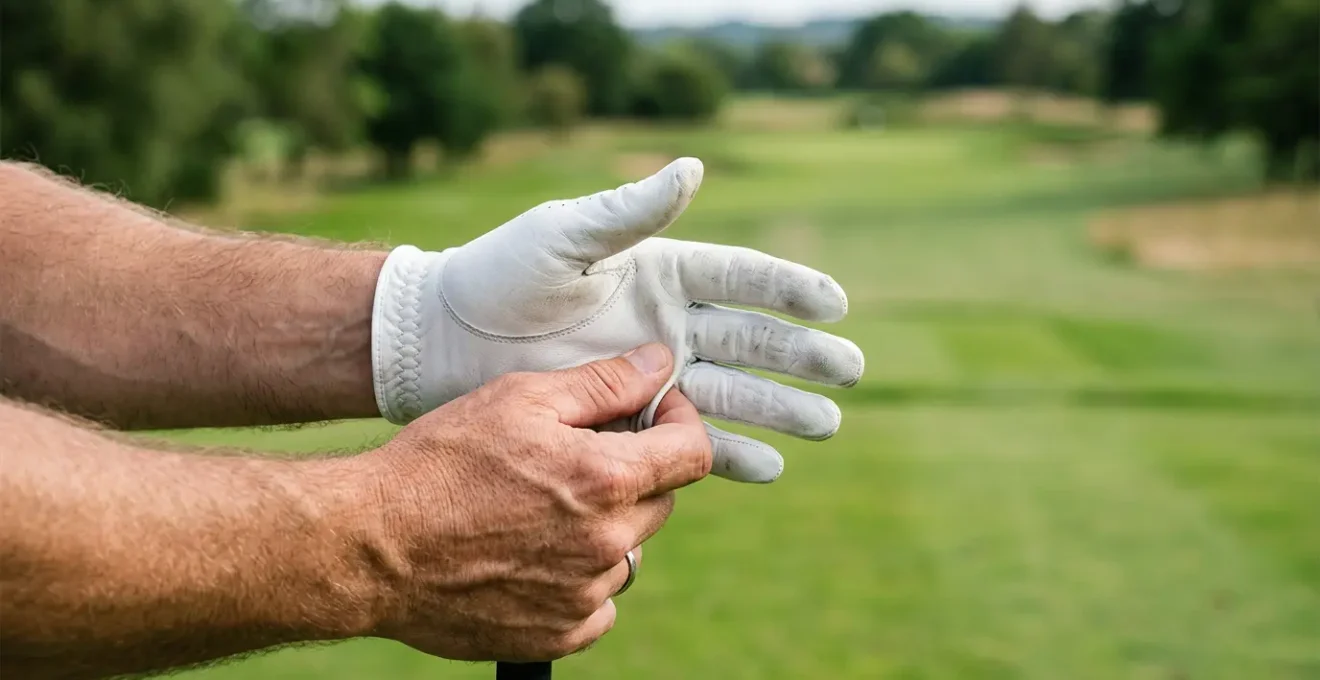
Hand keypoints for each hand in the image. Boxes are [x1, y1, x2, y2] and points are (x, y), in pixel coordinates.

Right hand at [353, 344, 709, 661]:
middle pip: (660, 501)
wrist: (371, 547)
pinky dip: (580, 581)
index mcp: (604, 481)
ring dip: (604, 529)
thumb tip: (658, 365)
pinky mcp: (557, 635)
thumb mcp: (520, 400)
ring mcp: (582, 597)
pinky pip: (599, 605)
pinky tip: (532, 557)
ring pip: (627, 553)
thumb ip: (603, 384)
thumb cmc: (438, 464)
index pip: (693, 454)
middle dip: (633, 473)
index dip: (681, 424)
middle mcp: (604, 545)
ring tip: (540, 510)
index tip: (654, 413)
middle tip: (576, 457)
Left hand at [372, 157, 863, 481]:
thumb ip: (630, 212)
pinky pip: (691, 440)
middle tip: (850, 372)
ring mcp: (653, 376)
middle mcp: (668, 324)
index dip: (790, 289)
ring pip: (734, 394)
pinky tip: (769, 467)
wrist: (446, 340)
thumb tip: (694, 168)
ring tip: (827, 426)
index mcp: (660, 273)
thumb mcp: (565, 238)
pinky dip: (730, 454)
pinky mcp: (629, 420)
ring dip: (781, 410)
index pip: (741, 278)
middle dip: (802, 357)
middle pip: (753, 341)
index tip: (835, 304)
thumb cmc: (501, 276)